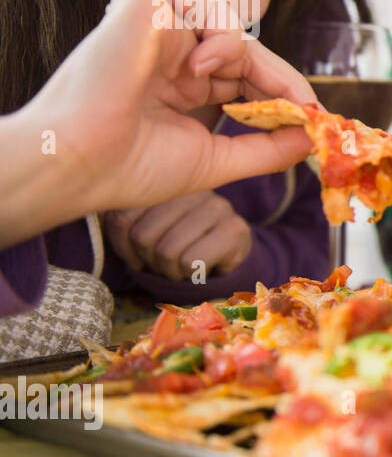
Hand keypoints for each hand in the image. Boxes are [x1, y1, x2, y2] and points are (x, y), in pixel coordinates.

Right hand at [23, 0, 313, 212]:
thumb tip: (310, 137)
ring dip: (227, 38)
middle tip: (298, 105)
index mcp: (186, 87)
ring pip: (213, 3)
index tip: (313, 115)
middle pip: (241, 40)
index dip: (283, 89)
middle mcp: (171, 54)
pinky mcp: (129, 3)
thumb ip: (265, 150)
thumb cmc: (132, 168)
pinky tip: (175, 19)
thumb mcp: (215, 162)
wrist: (80, 163)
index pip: (249, 72)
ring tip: (199, 72)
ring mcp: (150, 27)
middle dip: (276, 73)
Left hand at [105, 191, 252, 280]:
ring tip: (180, 266)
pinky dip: (189, 276)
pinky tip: (199, 270)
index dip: (123, 246)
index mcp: (164, 180)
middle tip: (163, 261)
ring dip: (169, 271)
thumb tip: (90, 204)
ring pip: (167, 251)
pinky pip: (191, 261)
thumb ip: (120, 218)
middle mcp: (193, 187)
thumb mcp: (142, 228)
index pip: (122, 217)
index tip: (137, 253)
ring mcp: (218, 206)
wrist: (222, 266)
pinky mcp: (236, 229)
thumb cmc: (175, 247)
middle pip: (143, 236)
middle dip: (148, 260)